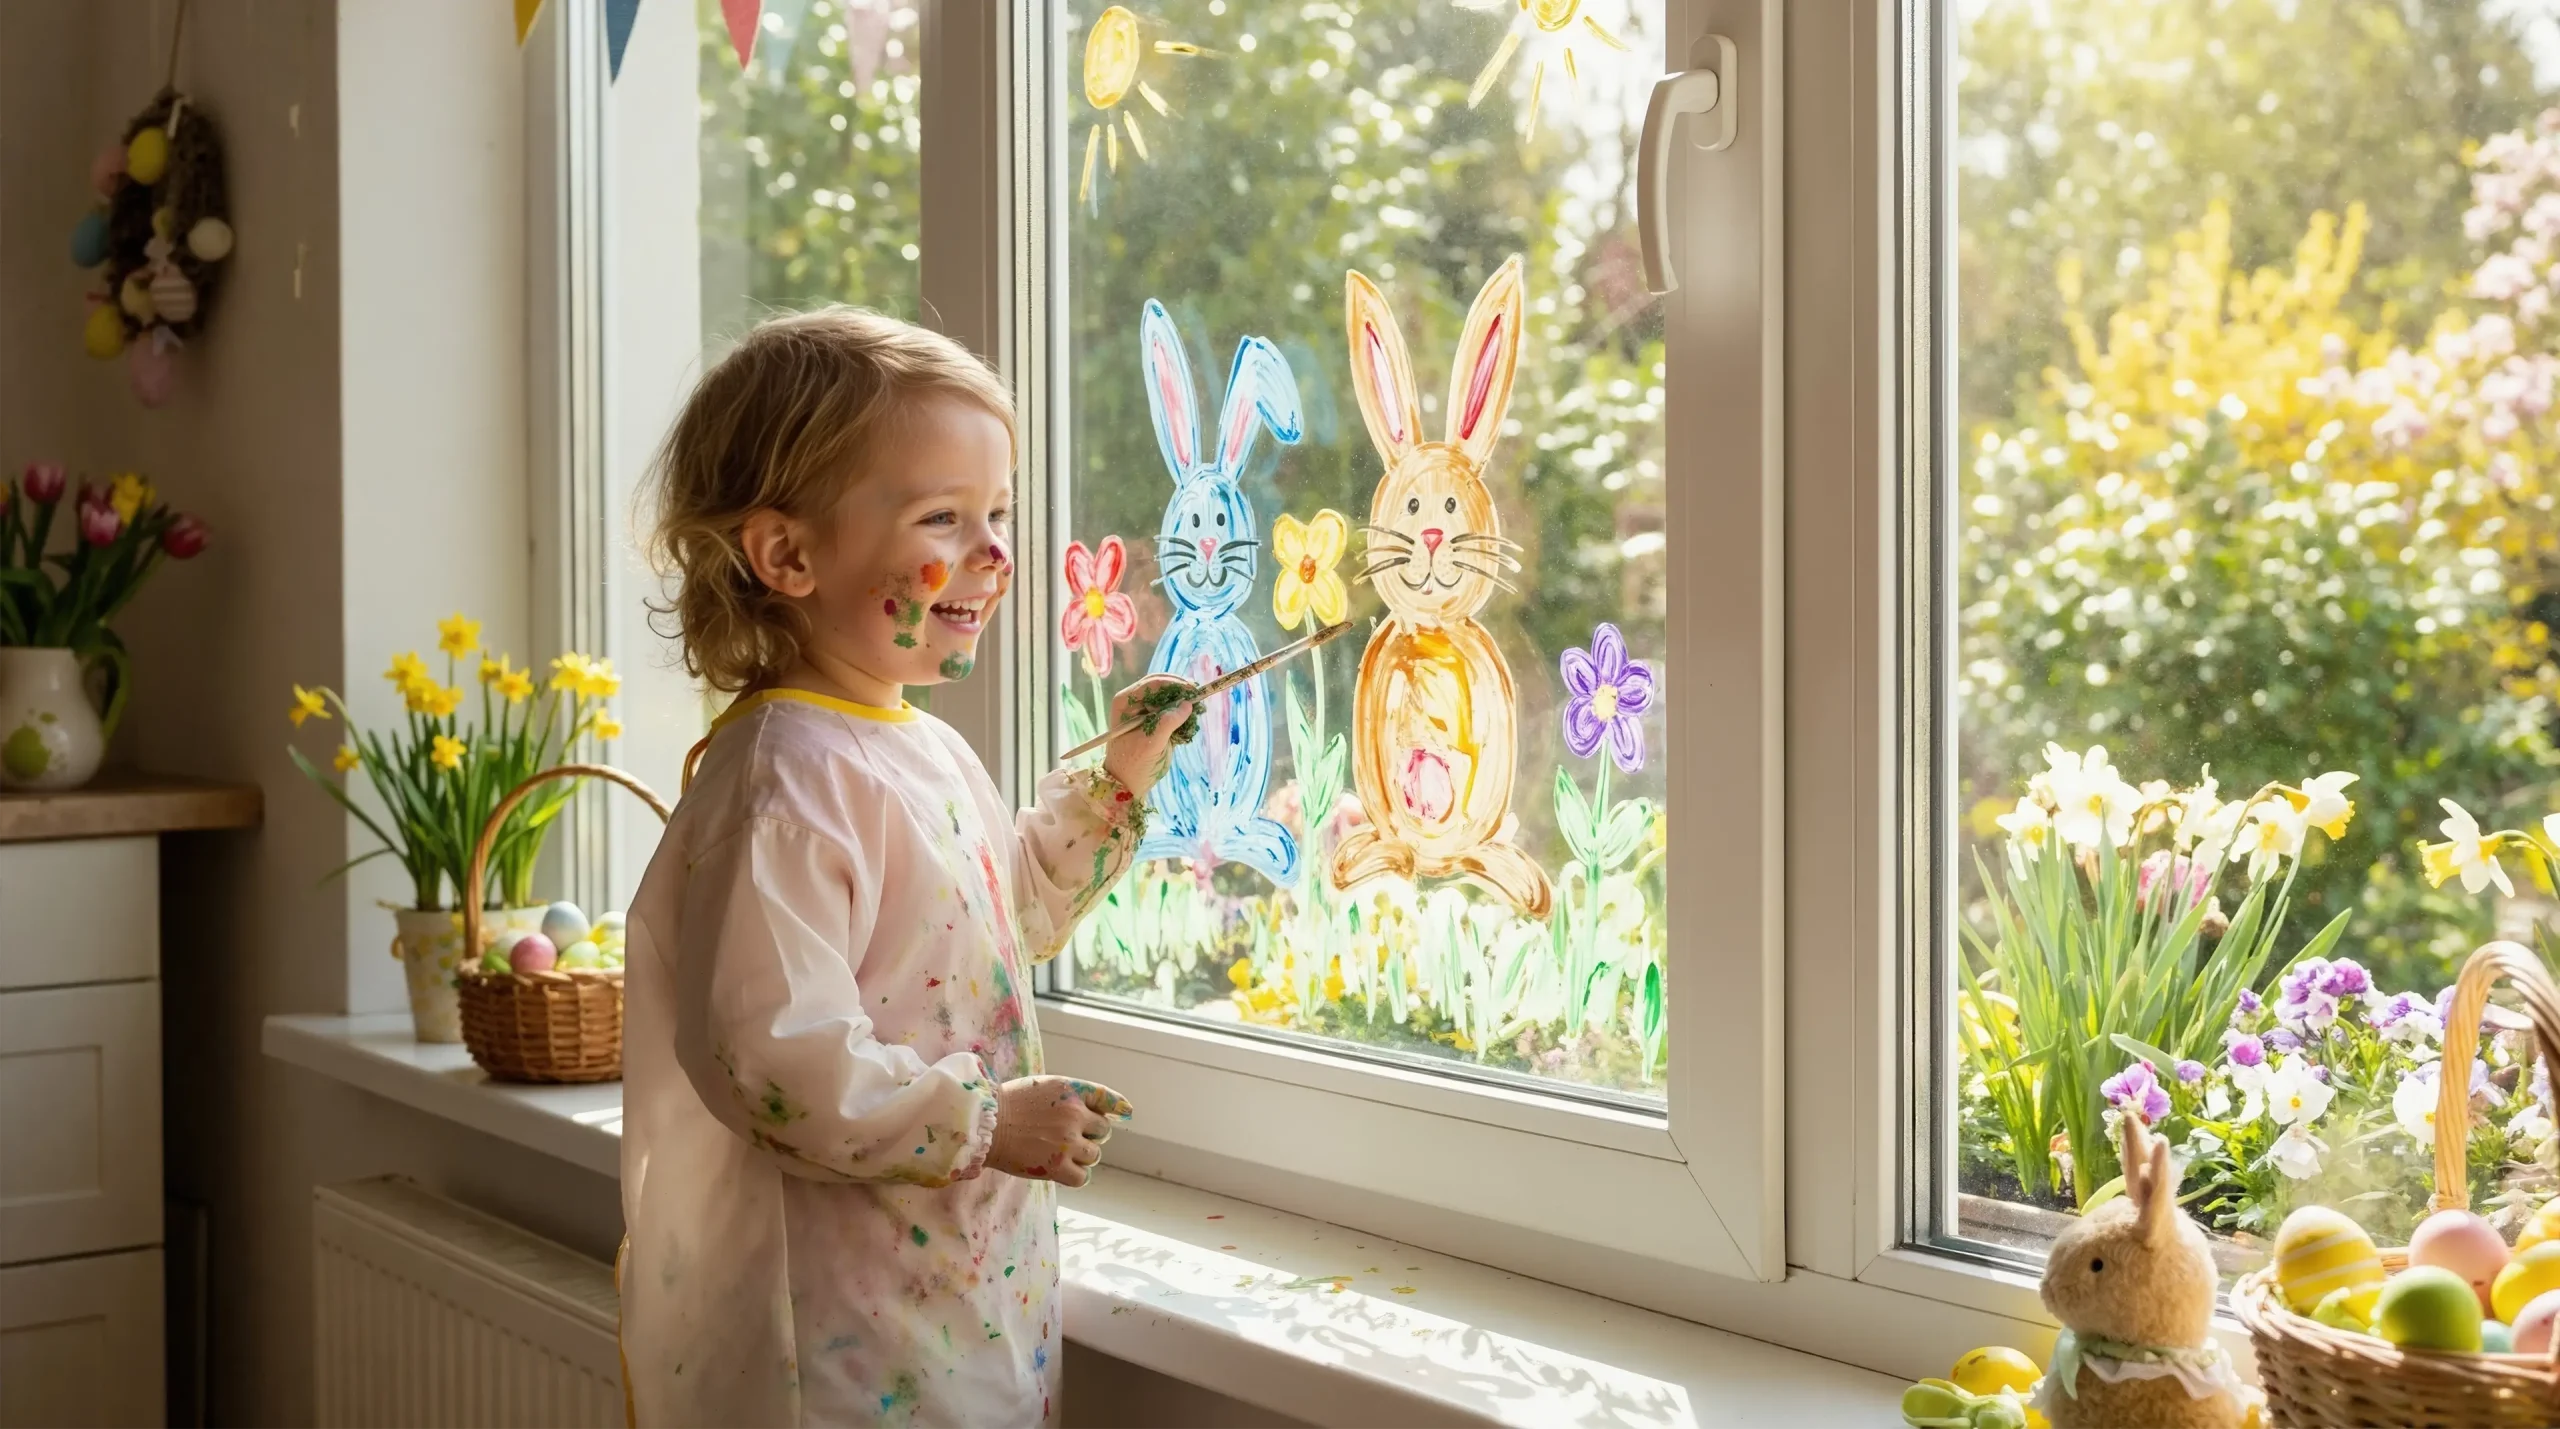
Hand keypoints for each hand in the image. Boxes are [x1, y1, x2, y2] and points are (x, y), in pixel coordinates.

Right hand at [986, 1076, 1133, 1188]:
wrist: (984, 1125)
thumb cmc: (1009, 1104)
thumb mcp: (1044, 1087)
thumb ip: (1074, 1096)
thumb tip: (1114, 1112)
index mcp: (1071, 1090)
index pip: (1107, 1098)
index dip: (1116, 1108)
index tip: (1121, 1114)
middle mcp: (1074, 1114)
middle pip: (1103, 1130)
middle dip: (1090, 1134)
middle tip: (1067, 1136)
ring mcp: (1067, 1142)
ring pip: (1094, 1154)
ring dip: (1082, 1155)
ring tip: (1058, 1152)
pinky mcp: (1057, 1166)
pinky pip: (1083, 1177)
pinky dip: (1076, 1175)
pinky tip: (1061, 1169)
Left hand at [1103, 674, 1196, 795]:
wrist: (1128, 783)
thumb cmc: (1133, 763)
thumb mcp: (1150, 743)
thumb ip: (1168, 722)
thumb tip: (1187, 704)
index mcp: (1126, 702)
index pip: (1152, 684)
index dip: (1173, 684)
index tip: (1193, 689)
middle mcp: (1135, 702)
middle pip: (1162, 687)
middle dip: (1180, 691)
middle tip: (1198, 696)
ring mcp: (1146, 712)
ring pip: (1169, 698)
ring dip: (1184, 702)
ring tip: (1197, 710)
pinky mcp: (1156, 722)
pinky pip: (1173, 711)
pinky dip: (1183, 714)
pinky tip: (1190, 722)